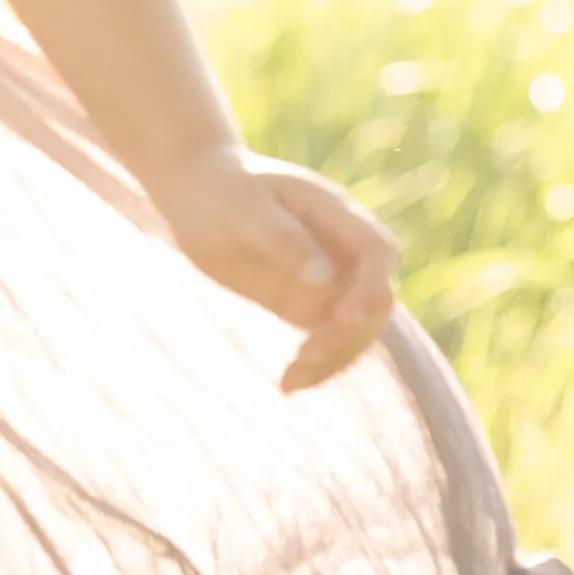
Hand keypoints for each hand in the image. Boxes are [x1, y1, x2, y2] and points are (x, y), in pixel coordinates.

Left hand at [144, 142, 399, 391]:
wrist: (195, 193)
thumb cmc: (220, 190)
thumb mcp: (246, 210)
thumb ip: (286, 243)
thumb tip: (325, 284)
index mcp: (336, 213)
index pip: (378, 252)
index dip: (371, 286)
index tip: (346, 317)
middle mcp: (341, 249)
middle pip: (376, 299)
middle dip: (351, 332)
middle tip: (308, 356)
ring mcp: (328, 278)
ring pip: (355, 329)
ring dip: (334, 358)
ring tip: (292, 379)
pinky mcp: (307, 303)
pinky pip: (326, 340)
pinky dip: (315, 365)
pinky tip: (287, 384)